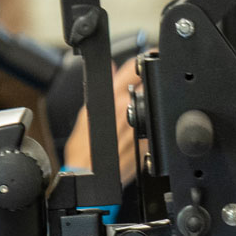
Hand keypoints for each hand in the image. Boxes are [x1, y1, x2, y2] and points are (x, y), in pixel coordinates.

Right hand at [61, 56, 141, 187]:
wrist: (87, 177)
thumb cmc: (82, 151)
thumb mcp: (86, 115)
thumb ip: (102, 90)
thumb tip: (111, 69)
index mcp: (111, 98)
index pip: (134, 67)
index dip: (143, 60)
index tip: (148, 58)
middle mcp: (127, 108)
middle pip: (147, 83)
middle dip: (144, 86)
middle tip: (135, 97)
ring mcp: (138, 124)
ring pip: (151, 105)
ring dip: (145, 109)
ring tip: (129, 123)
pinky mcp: (146, 141)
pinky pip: (153, 128)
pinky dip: (146, 129)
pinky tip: (133, 137)